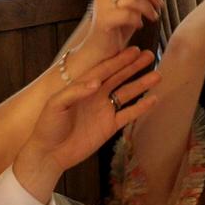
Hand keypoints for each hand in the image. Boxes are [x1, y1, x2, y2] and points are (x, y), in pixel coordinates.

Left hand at [14, 49, 160, 195]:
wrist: (49, 154)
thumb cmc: (48, 126)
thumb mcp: (56, 104)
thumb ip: (76, 91)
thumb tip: (97, 82)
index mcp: (83, 87)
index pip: (104, 69)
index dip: (119, 60)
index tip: (134, 50)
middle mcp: (96, 96)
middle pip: (119, 77)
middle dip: (134, 66)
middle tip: (150, 55)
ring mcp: (104, 111)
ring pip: (126, 93)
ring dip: (141, 84)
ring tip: (157, 75)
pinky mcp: (109, 127)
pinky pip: (128, 114)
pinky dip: (141, 107)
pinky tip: (153, 99)